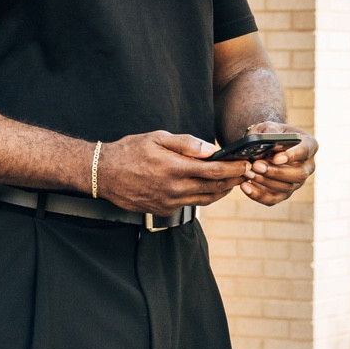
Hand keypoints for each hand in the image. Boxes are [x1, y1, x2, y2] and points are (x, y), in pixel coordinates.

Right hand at [96, 131, 249, 213]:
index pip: (214, 170)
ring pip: (205, 199)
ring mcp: (169, 202)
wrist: (104, 174)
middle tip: (245, 172)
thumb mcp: (157, 138)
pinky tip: (207, 187)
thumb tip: (211, 150)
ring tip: (231, 181)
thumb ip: (186, 143)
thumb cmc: (130, 151)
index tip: (245, 163)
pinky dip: (203, 196)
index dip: (233, 168)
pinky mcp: (164, 210)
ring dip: (221, 191)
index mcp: (174, 168)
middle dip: (233, 180)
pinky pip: (190, 204)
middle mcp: (174, 189)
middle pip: (214, 187)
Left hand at [237, 122, 317, 206]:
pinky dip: (258, 195)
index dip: (292, 156)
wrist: (264, 145)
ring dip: (264, 181)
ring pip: (286, 188)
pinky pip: (273, 199)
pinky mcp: (284, 193)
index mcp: (309, 145)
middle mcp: (307, 166)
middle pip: (299, 174)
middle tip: (256, 165)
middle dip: (276, 172)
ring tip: (247, 172)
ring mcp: (297, 182)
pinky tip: (245, 186)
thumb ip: (268, 132)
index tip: (276, 158)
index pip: (305, 151)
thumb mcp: (269, 126)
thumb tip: (263, 147)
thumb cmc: (270, 133)